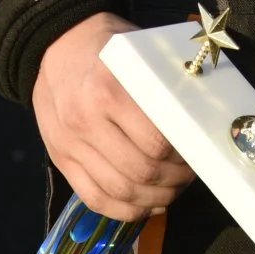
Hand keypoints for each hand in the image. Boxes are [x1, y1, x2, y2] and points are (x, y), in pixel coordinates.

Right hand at [32, 11, 194, 220]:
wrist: (56, 42)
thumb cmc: (107, 43)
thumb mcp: (136, 52)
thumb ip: (159, 85)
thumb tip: (197, 117)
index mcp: (108, 90)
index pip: (155, 141)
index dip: (182, 156)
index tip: (197, 153)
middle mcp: (86, 120)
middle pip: (139, 171)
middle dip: (173, 181)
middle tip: (189, 175)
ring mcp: (70, 144)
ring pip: (118, 191)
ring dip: (152, 200)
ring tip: (171, 191)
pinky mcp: (60, 159)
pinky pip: (94, 198)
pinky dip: (124, 210)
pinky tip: (144, 204)